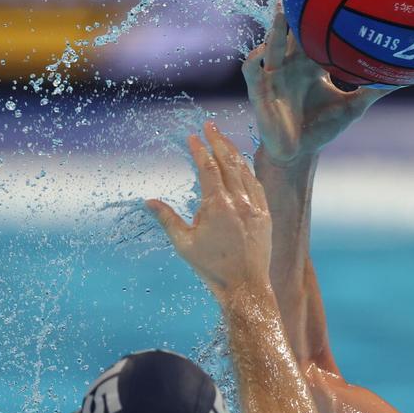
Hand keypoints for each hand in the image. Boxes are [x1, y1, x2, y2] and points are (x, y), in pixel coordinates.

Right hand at [146, 122, 271, 298]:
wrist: (245, 287)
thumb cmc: (212, 268)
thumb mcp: (184, 243)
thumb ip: (167, 218)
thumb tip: (148, 201)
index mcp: (218, 205)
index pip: (208, 167)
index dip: (200, 149)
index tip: (192, 136)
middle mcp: (239, 201)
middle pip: (229, 161)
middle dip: (218, 141)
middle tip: (209, 126)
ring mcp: (255, 207)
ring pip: (245, 171)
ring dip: (234, 152)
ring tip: (224, 140)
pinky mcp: (265, 215)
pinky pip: (257, 185)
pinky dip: (248, 171)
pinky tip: (243, 165)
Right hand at [242, 5, 393, 166]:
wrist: (299, 153)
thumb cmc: (322, 127)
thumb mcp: (353, 106)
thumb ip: (374, 91)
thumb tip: (404, 79)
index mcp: (310, 65)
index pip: (313, 33)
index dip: (317, 13)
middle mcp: (291, 65)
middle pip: (290, 31)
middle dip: (293, 9)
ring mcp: (273, 76)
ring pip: (271, 43)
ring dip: (274, 27)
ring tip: (280, 9)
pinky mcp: (258, 90)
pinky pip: (251, 68)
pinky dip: (255, 58)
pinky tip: (263, 51)